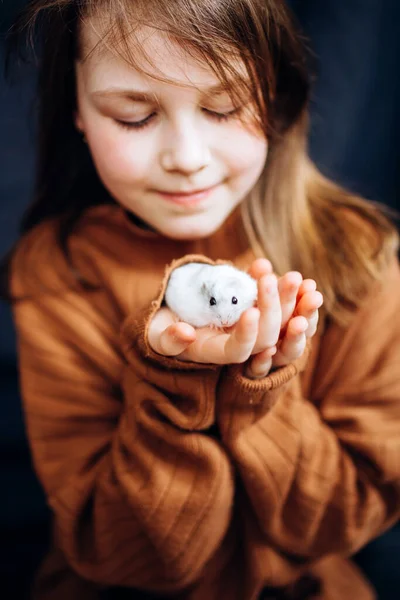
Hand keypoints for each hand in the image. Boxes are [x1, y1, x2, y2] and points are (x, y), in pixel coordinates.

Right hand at [148, 260, 321, 370]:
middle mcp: (239, 343)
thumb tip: (185, 334)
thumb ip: (168, 339)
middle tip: (279, 279)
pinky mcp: (257, 308)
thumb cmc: (160, 328)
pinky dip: (286, 289)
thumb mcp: (157, 335)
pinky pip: (279, 303)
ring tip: (297, 277)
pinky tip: (295, 275)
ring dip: (290, 299)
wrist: (172, 315)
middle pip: (266, 335)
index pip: (238, 351)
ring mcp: (251, 326)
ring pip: (280, 320)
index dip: (246, 335)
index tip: (248, 311)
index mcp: (216, 353)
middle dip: (275, 308)